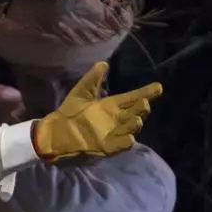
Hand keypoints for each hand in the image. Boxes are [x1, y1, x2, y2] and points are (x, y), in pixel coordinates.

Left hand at [32, 62, 161, 161]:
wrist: (54, 133)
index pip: (132, 98)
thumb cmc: (69, 113)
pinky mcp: (106, 148)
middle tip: (144, 102)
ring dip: (135, 124)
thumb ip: (92, 80)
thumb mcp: (80, 94)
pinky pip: (120, 145)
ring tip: (137, 119)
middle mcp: (116, 119)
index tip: (158, 87)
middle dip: (142, 108)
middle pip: (135, 112)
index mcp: (111, 106)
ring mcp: (113, 134)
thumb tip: (103, 63)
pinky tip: (130, 138)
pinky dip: (125, 142)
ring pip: (130, 129)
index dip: (146, 93)